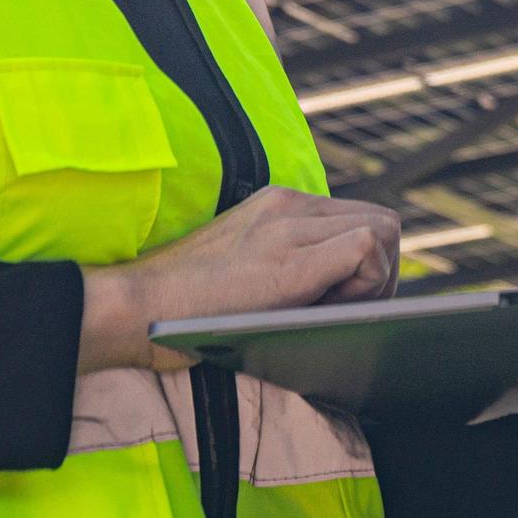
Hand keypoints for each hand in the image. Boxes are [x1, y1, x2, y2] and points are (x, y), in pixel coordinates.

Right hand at [77, 186, 401, 374]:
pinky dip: (364, 285)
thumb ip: (287, 258)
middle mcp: (289, 206)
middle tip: (352, 311)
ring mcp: (288, 230)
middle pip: (383, 223)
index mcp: (279, 204)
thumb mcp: (243, 265)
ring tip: (337, 312)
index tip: (347, 299)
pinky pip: (364, 249)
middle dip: (383, 272)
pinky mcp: (288, 265)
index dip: (370, 262)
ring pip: (382, 232)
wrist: (133, 310)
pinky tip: (328, 312)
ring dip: (376, 280)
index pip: (361, 217)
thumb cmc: (182, 306)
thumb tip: (341, 286)